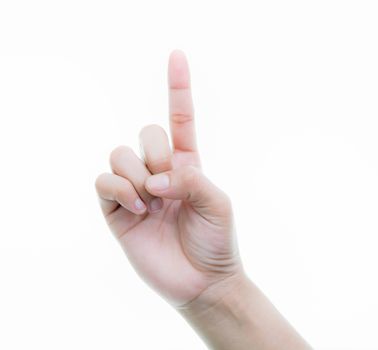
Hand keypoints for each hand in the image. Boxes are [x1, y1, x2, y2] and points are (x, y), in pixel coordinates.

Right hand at [95, 50, 243, 307]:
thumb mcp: (218, 203)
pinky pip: (103, 182)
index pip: (180, 119)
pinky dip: (118, 189)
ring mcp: (136, 190)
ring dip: (135, 174)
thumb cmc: (216, 240)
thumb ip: (191, 179)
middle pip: (144, 133)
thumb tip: (154, 179)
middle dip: (154, 154)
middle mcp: (159, 173)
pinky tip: (136, 208)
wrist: (202, 280)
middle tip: (166, 185)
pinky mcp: (117, 210)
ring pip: (119, 154)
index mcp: (187, 165)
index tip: (177, 55)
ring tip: (149, 201)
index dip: (178, 88)